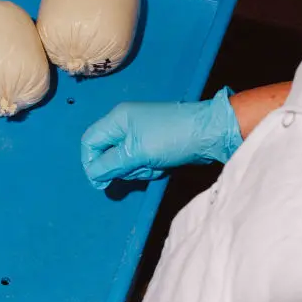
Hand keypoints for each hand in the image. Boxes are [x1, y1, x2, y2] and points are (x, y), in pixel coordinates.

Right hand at [81, 87, 242, 189]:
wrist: (212, 134)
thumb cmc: (170, 138)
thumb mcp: (136, 152)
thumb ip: (110, 164)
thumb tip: (93, 175)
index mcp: (117, 119)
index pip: (90, 141)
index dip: (90, 162)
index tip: (100, 182)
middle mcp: (125, 125)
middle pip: (107, 153)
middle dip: (121, 167)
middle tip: (140, 169)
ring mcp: (141, 134)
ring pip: (125, 161)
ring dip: (138, 169)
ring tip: (156, 166)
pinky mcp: (154, 144)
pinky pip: (141, 161)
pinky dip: (150, 168)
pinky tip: (164, 166)